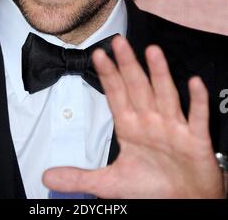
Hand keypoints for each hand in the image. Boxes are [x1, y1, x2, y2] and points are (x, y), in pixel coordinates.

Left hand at [42, 35, 224, 197]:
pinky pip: (197, 118)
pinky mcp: (195, 140)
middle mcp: (151, 122)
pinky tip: (194, 82)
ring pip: (165, 95)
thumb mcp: (111, 183)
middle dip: (127, 65)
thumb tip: (46, 176)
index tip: (97, 55)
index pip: (116, 95)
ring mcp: (174, 129)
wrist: (185, 201)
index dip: (107, 75)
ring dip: (159, 74)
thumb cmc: (152, 187)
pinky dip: (197, 101)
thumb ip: (80, 177)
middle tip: (118, 41)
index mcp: (131, 128)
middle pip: (138, 88)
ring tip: (152, 51)